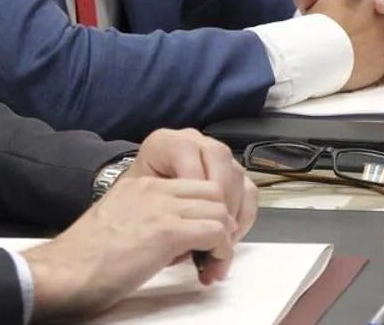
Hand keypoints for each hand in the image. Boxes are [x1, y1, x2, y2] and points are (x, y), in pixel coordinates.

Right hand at [23, 175, 236, 319]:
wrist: (63, 272)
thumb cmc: (82, 260)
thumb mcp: (119, 224)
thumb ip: (148, 220)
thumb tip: (178, 241)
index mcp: (141, 185)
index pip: (195, 185)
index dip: (208, 212)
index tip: (205, 240)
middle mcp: (154, 190)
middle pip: (214, 192)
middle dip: (223, 223)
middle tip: (215, 252)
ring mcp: (161, 208)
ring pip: (220, 210)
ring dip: (224, 241)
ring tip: (211, 264)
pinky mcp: (166, 232)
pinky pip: (217, 233)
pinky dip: (220, 254)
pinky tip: (207, 270)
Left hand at [130, 129, 257, 258]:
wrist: (138, 208)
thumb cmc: (136, 207)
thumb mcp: (139, 204)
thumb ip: (161, 208)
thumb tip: (189, 232)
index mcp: (166, 143)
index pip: (189, 156)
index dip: (194, 190)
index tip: (191, 222)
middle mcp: (193, 142)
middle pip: (220, 160)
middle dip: (220, 201)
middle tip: (213, 232)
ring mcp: (215, 157)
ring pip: (237, 175)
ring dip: (233, 211)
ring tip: (220, 240)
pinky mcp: (231, 174)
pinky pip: (248, 190)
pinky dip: (243, 215)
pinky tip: (229, 236)